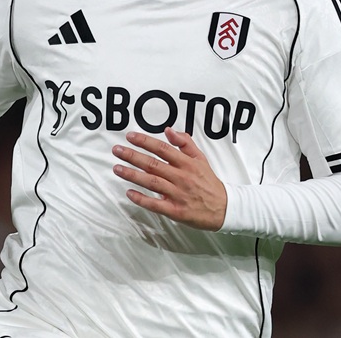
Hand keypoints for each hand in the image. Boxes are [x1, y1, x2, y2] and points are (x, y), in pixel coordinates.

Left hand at [112, 127, 226, 230]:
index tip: (130, 136)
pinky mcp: (176, 210)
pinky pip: (156, 204)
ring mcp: (178, 194)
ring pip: (152, 182)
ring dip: (133, 175)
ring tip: (117, 168)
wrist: (223, 208)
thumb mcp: (200, 158)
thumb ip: (185, 143)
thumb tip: (168, 130)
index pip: (163, 149)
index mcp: (187, 163)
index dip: (145, 142)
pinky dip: (142, 199)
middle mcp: (181, 177)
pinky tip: (129, 193)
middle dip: (133, 156)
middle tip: (117, 150)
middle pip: (153, 164)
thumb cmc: (208, 181)